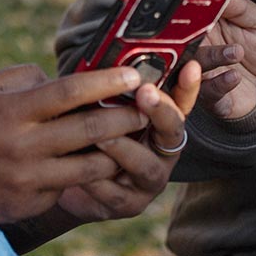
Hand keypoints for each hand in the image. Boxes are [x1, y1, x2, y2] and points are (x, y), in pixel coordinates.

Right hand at [0, 63, 149, 224]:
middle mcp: (22, 148)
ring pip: (89, 167)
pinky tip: (83, 165)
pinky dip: (78, 175)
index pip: (70, 93)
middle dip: (126, 119)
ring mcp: (26, 181)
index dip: (107, 83)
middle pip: (90, 132)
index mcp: (11, 112)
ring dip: (114, 153)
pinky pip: (64, 187)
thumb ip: (25, 79)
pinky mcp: (25, 206)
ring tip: (128, 139)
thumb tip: (65, 82)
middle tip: (148, 109)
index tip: (133, 75)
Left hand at [55, 60, 204, 224]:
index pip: (181, 101)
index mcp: (160, 123)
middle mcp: (163, 150)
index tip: (191, 66)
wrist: (64, 179)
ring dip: (124, 148)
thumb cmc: (85, 133)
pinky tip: (79, 168)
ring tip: (103, 136)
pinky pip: (115, 193)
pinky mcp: (128, 205)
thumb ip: (108, 88)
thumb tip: (106, 51)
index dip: (189, 86)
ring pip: (145, 165)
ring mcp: (149, 180)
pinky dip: (97, 180)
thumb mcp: (97, 106)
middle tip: (145, 92)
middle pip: (173, 130)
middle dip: (160, 111)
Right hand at [187, 0, 255, 122]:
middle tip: (209, 31)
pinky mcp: (213, 99)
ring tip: (235, 53)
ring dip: (209, 60)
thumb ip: (237, 6)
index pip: (184, 20)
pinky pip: (208, 95)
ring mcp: (202, 77)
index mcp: (202, 30)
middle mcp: (197, 53)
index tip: (193, 10)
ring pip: (189, 70)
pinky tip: (234, 76)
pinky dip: (218, 85)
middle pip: (181, 44)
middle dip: (191, 38)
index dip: (184, 15)